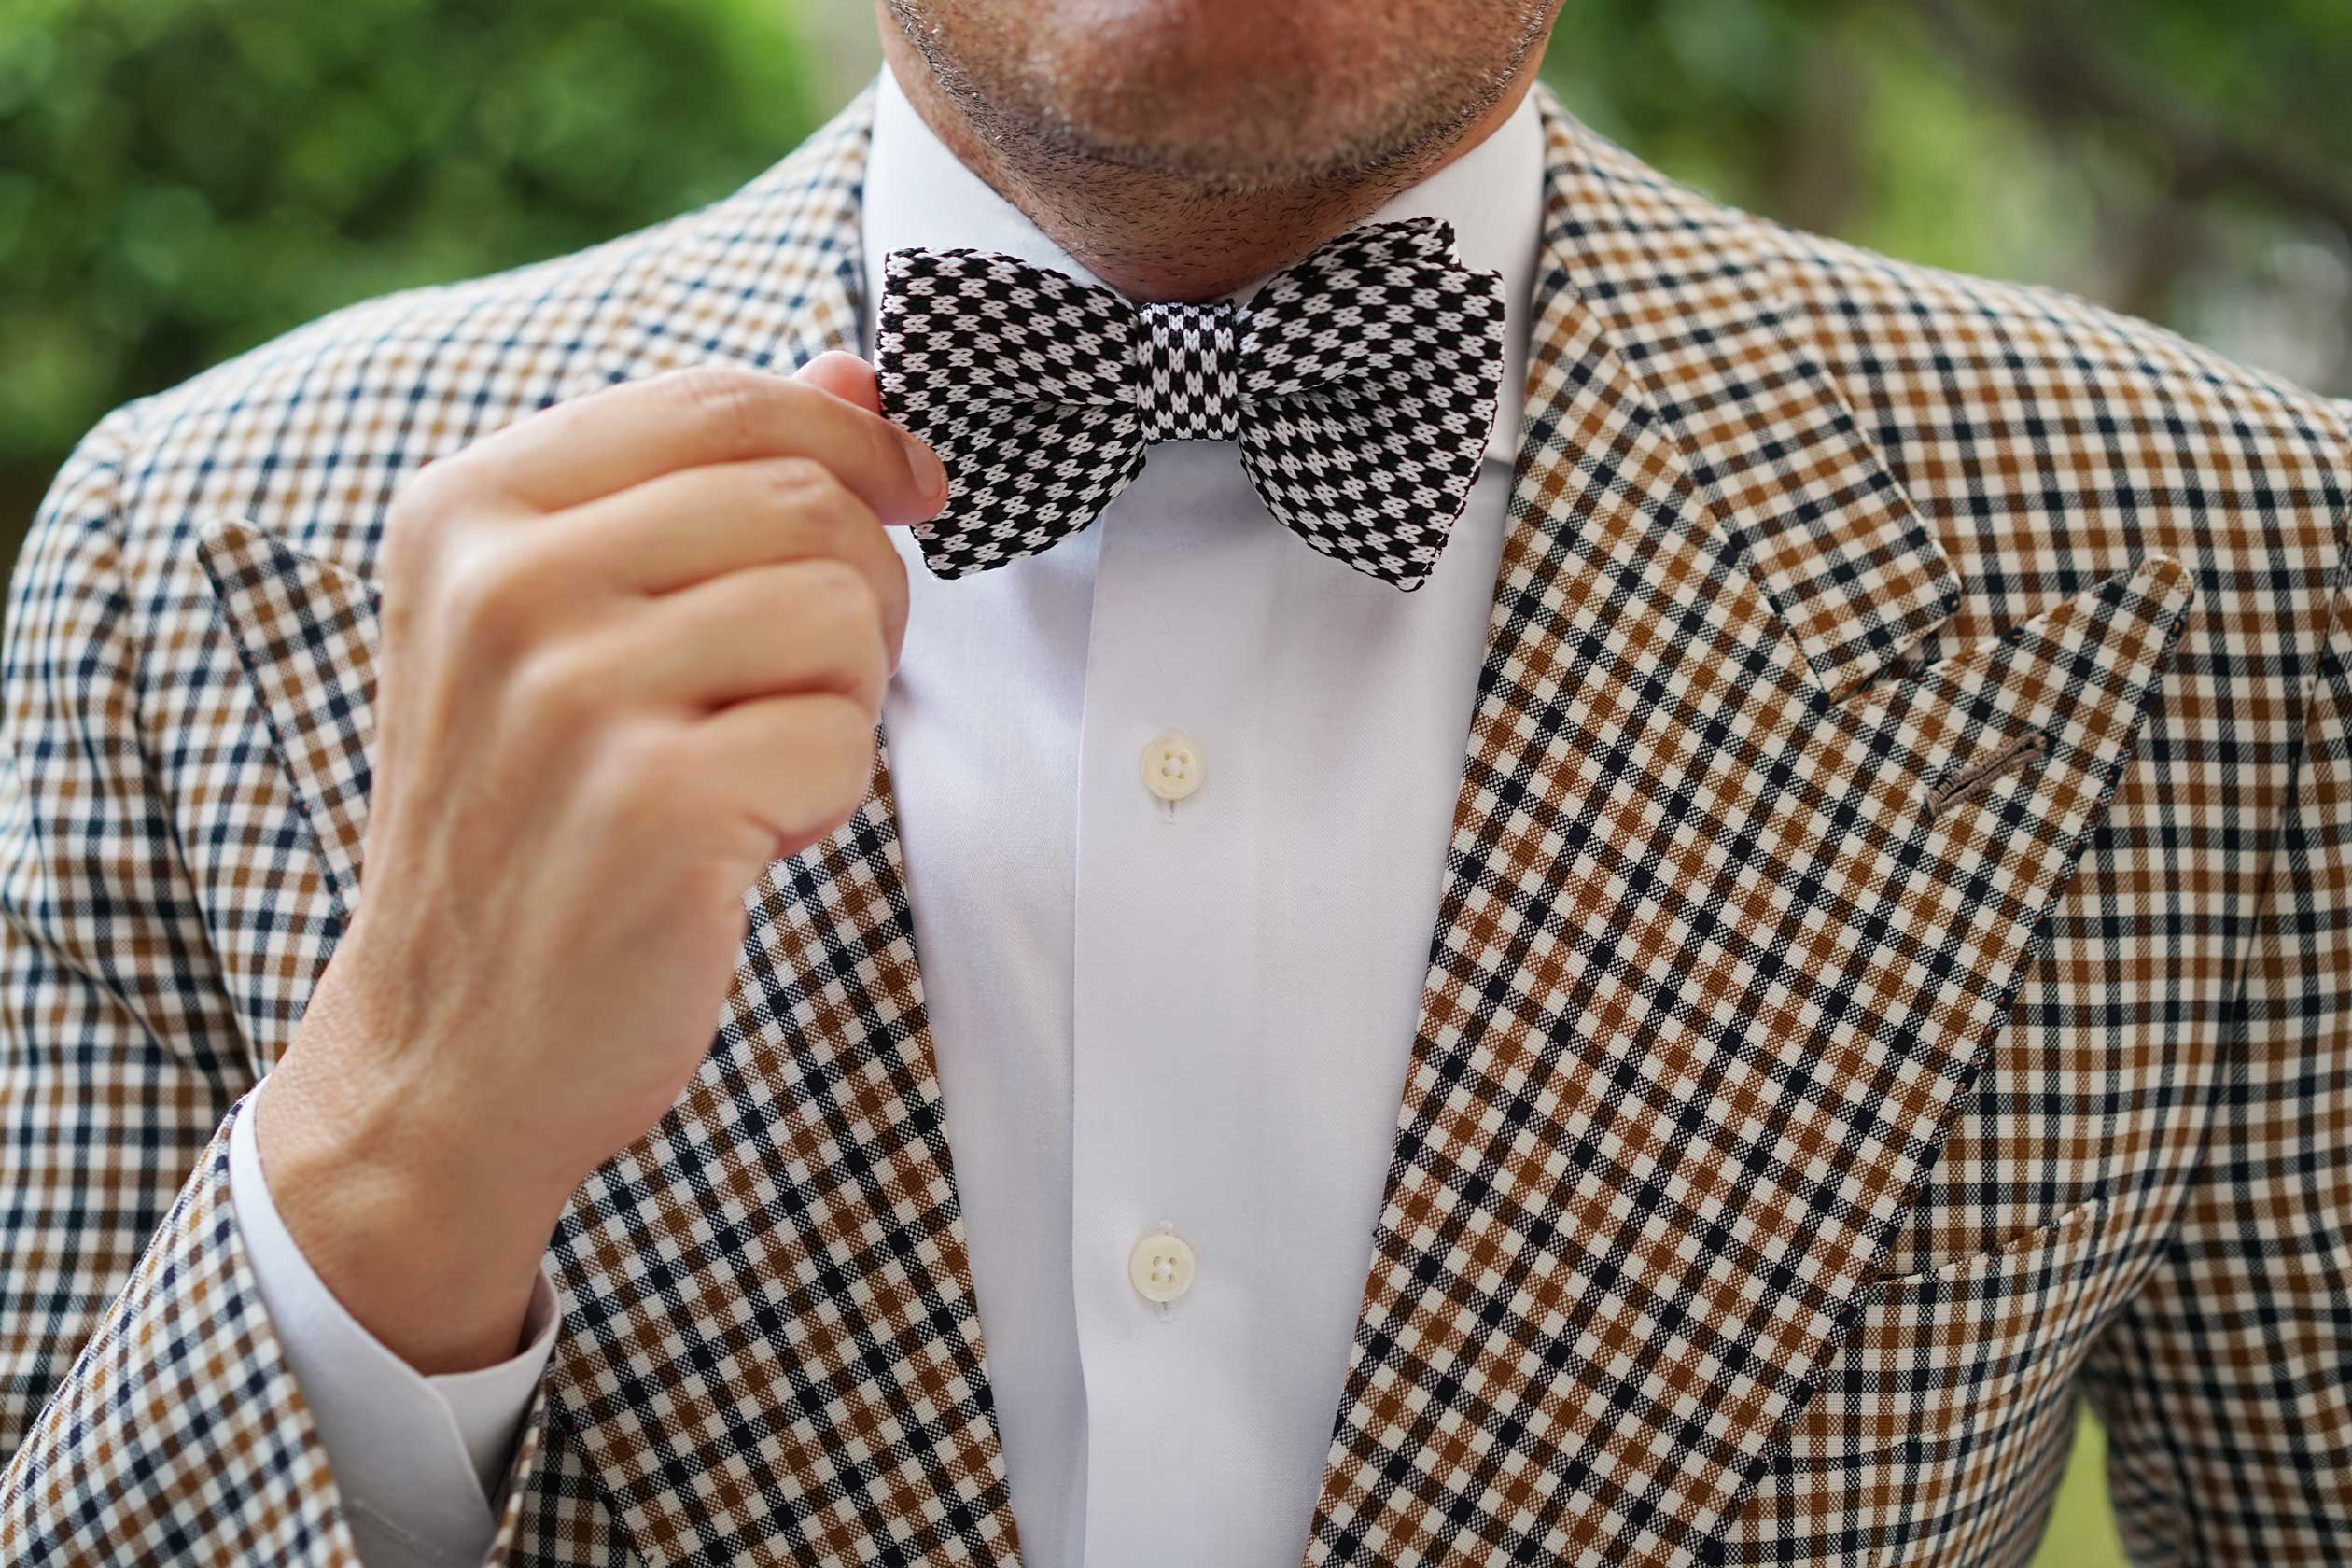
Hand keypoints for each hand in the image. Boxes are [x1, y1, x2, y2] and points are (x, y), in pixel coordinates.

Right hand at [254, 354, 944, 1372]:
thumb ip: (702, 483)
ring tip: (750, 764)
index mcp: (471, 508)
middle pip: (806, 501)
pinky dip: (825, 796)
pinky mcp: (653, 803)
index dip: (852, 440)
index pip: (723, 402)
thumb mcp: (566, 626)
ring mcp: (572, 694)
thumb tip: (857, 372)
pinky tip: (740, 838)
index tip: (909, 492)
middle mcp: (504, 583)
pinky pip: (844, 739)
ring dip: (842, 699)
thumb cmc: (530, 822)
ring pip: (843, 611)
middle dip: (860, 590)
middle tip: (802, 683)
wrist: (448, 1048)